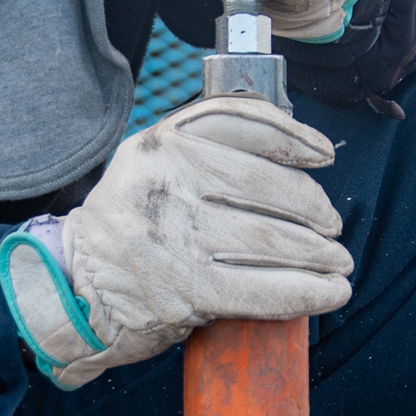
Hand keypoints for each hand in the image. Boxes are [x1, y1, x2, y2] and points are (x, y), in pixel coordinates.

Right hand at [0, 94, 352, 389]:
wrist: (78, 288)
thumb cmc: (133, 224)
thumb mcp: (152, 165)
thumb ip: (207, 147)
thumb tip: (297, 151)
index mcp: (159, 144)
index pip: (240, 123)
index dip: (292, 136)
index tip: (323, 155)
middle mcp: (166, 183)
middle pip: (265, 184)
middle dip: (312, 207)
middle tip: (331, 226)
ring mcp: (175, 237)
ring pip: (272, 239)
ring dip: (318, 254)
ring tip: (337, 261)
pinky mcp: (188, 290)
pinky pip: (265, 289)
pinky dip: (307, 292)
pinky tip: (330, 293)